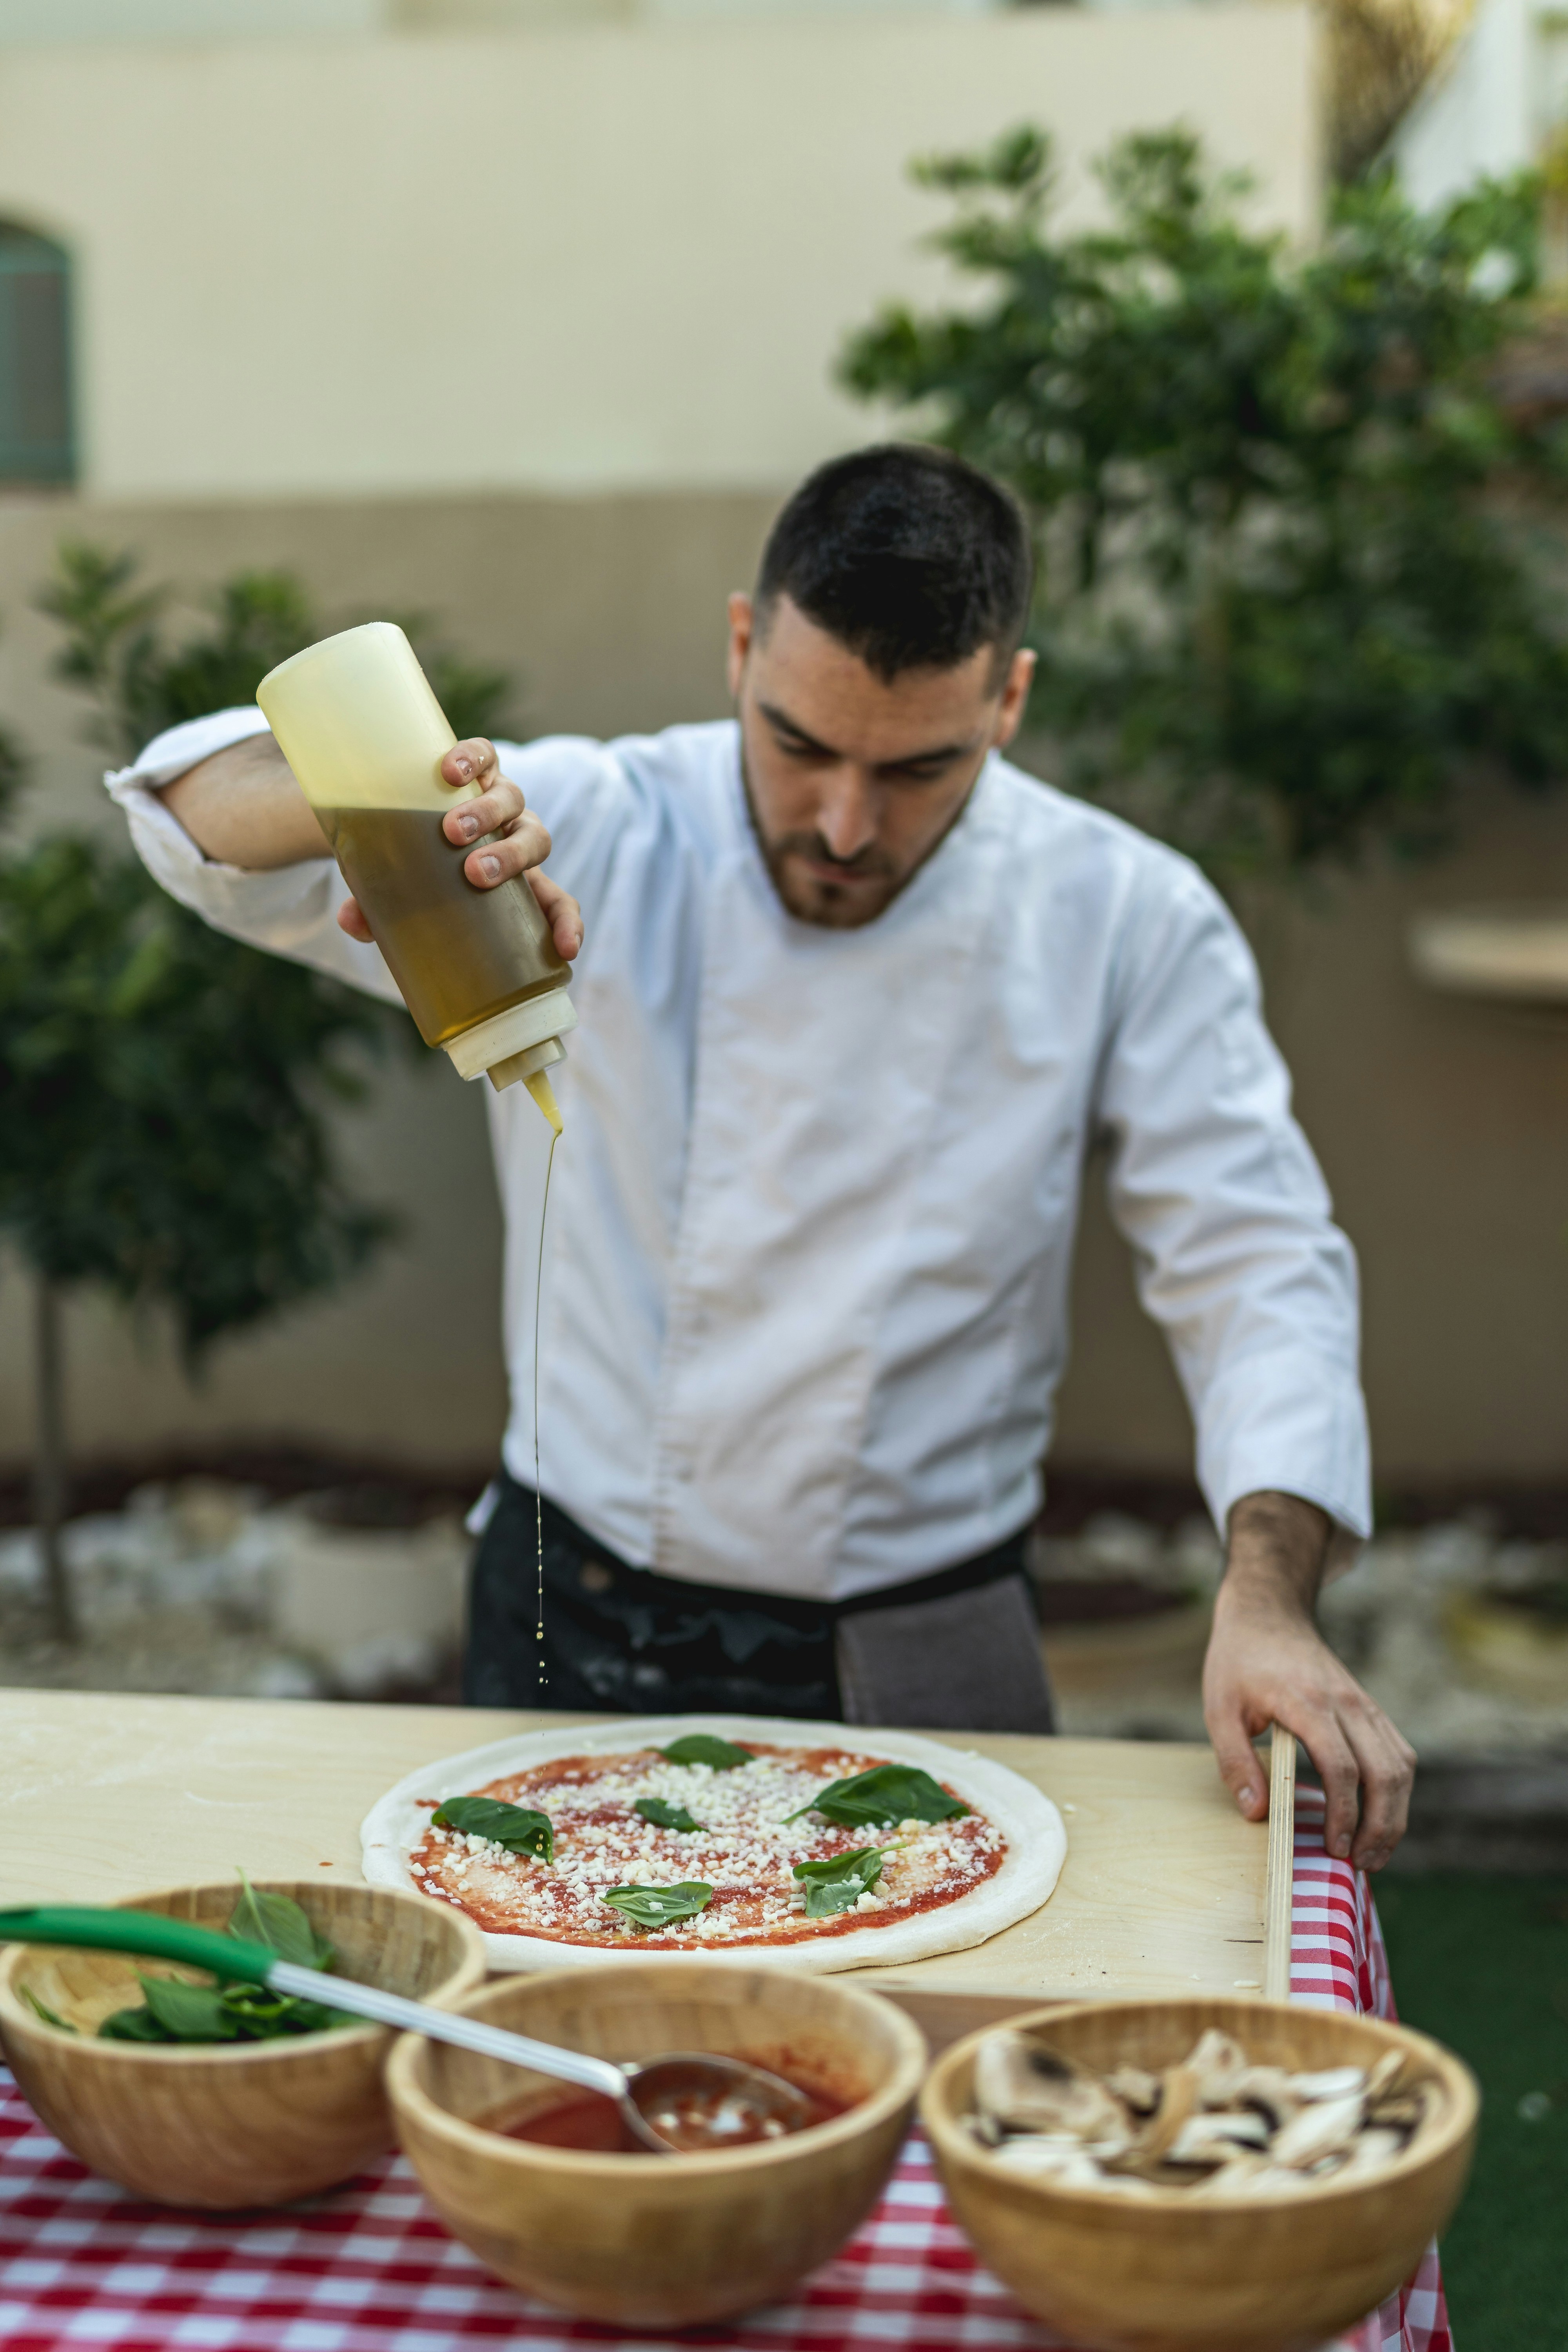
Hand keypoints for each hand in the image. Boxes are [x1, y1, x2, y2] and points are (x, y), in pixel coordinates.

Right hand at [335, 737, 582, 960]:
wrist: (398, 813)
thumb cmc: (411, 872)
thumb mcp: (398, 897)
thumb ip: (379, 914)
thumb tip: (351, 923)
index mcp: (515, 880)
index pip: (556, 902)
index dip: (567, 924)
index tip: (566, 950)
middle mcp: (513, 835)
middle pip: (535, 841)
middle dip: (511, 858)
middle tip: (474, 872)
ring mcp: (498, 797)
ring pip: (512, 799)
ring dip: (487, 813)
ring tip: (451, 829)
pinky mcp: (477, 765)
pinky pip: (486, 755)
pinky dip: (472, 759)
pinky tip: (449, 771)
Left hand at [1202, 1492, 1415, 1872]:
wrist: (1269, 1613)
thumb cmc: (1240, 1661)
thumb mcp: (1218, 1708)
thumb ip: (1234, 1761)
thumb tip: (1257, 1813)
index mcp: (1308, 1703)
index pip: (1341, 1768)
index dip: (1343, 1814)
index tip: (1334, 1849)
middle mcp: (1347, 1703)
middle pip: (1385, 1773)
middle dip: (1380, 1827)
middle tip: (1360, 1864)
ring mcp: (1364, 1704)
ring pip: (1400, 1766)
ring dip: (1395, 1815)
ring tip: (1374, 1853)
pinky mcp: (1371, 1708)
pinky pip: (1399, 1753)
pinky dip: (1398, 1791)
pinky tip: (1381, 1817)